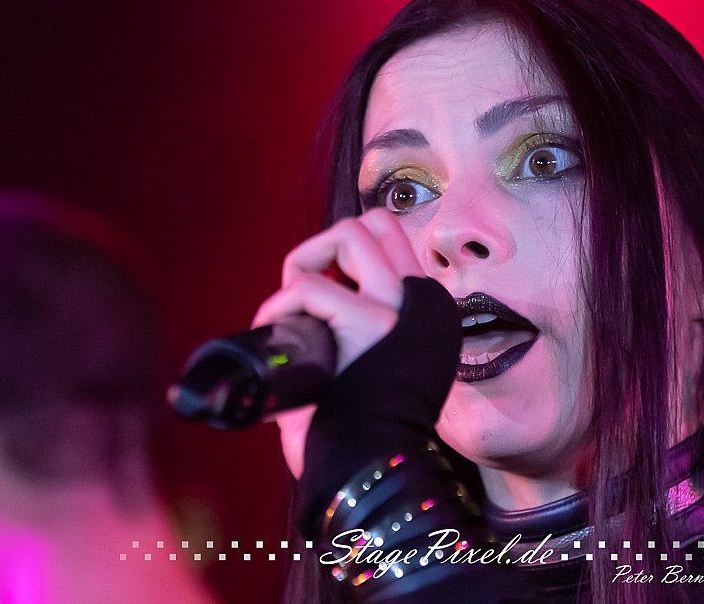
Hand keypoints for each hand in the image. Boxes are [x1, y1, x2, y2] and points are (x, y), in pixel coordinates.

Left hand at [252, 209, 423, 478]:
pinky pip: (313, 286)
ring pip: (352, 233)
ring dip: (306, 261)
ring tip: (288, 309)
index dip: (347, 260)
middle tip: (304, 294)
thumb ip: (360, 333)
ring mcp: (402, 309)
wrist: (368, 479)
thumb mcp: (376, 371)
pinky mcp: (371, 323)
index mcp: (430, 316)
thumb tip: (310, 303)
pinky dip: (280, 305)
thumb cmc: (361, 436)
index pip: (395, 246)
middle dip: (329, 247)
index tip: (320, 303)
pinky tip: (273, 333)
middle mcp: (426, 304)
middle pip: (378, 224)